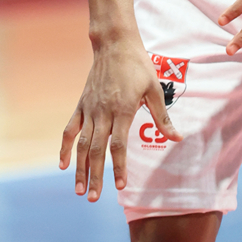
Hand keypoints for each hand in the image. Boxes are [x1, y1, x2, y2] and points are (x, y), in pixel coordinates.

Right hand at [59, 37, 180, 200]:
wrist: (114, 43)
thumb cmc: (138, 65)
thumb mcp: (154, 88)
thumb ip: (162, 116)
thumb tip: (177, 138)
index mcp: (123, 108)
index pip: (119, 144)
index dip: (120, 167)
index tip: (122, 186)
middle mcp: (103, 111)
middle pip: (97, 149)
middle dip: (95, 175)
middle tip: (94, 198)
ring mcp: (89, 108)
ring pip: (82, 143)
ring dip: (80, 167)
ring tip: (80, 190)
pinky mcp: (81, 104)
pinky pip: (70, 129)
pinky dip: (65, 147)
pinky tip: (63, 164)